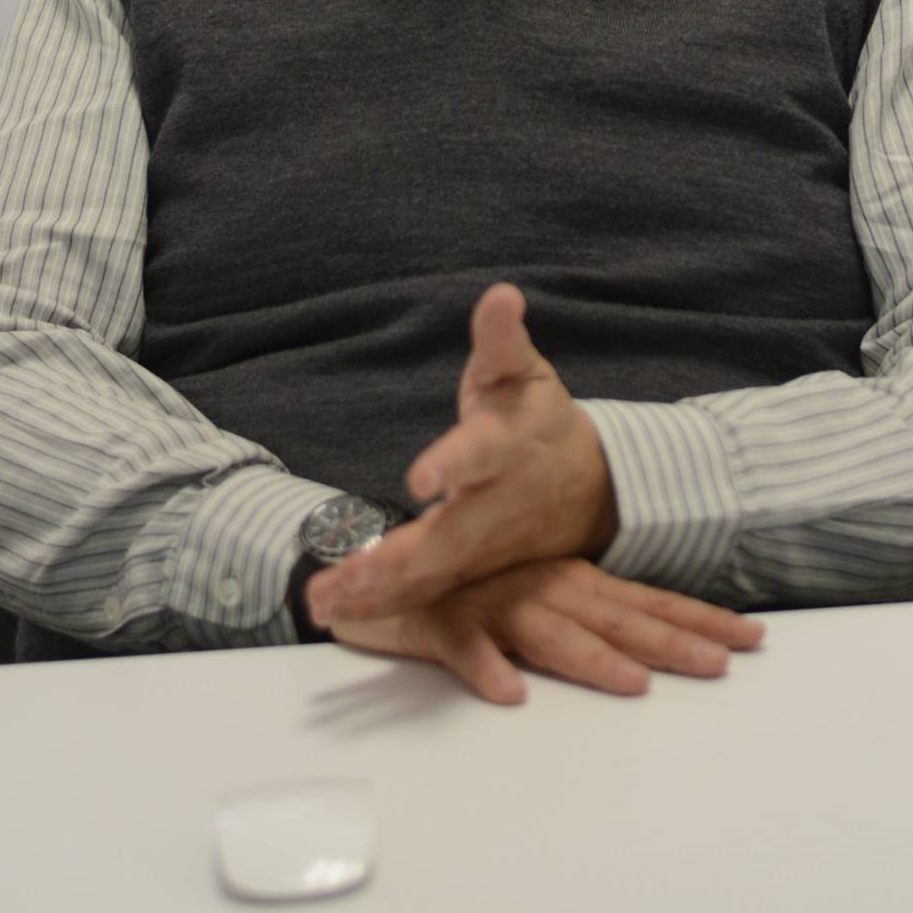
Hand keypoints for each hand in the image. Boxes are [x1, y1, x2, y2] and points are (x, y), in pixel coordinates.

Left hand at [307, 282, 614, 624]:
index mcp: (502, 447)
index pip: (477, 455)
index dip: (451, 464)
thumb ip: (502, 339)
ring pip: (431, 579)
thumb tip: (501, 293)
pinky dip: (384, 610)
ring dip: (377, 595)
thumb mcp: (524, 371)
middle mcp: (491, 505)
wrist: (589, 488)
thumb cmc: (539, 418)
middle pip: (446, 539)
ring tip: (322, 604)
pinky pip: (427, 597)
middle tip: (343, 578)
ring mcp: (482, 548)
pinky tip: (337, 618)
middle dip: (394, 563)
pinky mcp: (472, 574)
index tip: (420, 477)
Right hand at [322, 556, 763, 704]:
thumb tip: (654, 655)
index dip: (698, 620)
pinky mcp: (444, 623)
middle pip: (614, 618)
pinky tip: (509, 692)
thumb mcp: (539, 601)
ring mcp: (493, 604)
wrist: (384, 574)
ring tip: (633, 683)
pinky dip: (487, 668)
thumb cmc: (472, 591)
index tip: (751, 638)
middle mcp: (541, 587)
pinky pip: (466, 650)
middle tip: (722, 663)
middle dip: (670, 641)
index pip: (644, 602)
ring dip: (590, 658)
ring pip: (548, 632)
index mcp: (569, 581)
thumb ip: (588, 622)